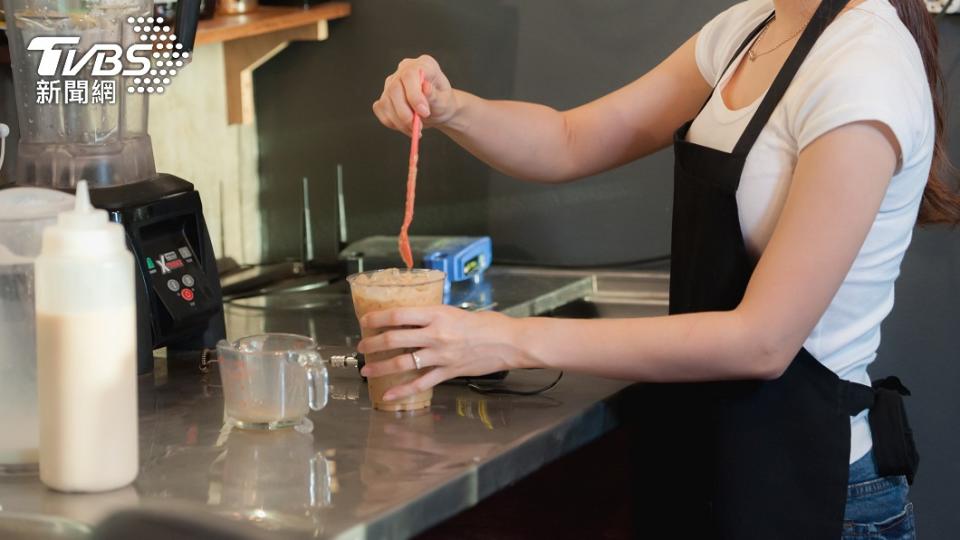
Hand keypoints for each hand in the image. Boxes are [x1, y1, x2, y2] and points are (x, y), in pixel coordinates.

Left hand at [356, 306, 530, 400]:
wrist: (509, 342)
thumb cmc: (488, 324)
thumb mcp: (456, 311)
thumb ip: (435, 317)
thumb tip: (414, 320)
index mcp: (437, 314)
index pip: (398, 315)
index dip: (377, 318)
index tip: (365, 321)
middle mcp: (436, 334)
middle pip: (395, 339)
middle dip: (373, 343)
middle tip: (361, 346)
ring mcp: (441, 355)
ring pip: (403, 362)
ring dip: (381, 366)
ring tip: (367, 369)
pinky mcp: (448, 372)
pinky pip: (421, 383)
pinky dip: (402, 390)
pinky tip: (389, 394)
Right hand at [373, 54, 458, 135]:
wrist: (437, 111)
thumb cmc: (442, 103)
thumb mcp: (444, 101)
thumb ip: (435, 96)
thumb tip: (425, 87)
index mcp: (423, 64)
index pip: (410, 74)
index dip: (414, 95)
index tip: (424, 113)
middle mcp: (404, 70)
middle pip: (394, 89)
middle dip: (405, 113)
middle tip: (418, 127)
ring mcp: (392, 82)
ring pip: (386, 102)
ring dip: (399, 122)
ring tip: (415, 130)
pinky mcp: (385, 96)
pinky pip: (381, 110)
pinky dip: (392, 122)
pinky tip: (405, 126)